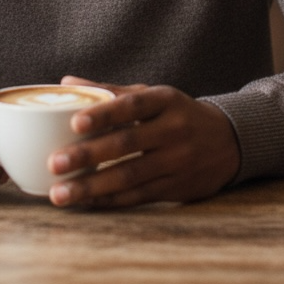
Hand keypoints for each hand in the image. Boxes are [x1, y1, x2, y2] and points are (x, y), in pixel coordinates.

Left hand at [46, 76, 240, 208]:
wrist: (228, 141)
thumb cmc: (177, 113)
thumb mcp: (152, 95)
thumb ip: (110, 91)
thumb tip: (66, 81)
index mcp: (165, 100)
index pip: (131, 106)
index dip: (103, 114)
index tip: (74, 123)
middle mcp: (173, 130)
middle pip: (127, 143)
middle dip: (88, 155)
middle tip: (54, 163)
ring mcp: (177, 162)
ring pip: (130, 176)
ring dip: (92, 186)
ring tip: (61, 193)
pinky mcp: (176, 188)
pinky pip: (138, 196)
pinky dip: (110, 200)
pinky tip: (86, 202)